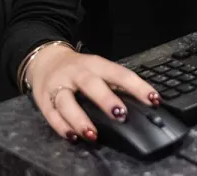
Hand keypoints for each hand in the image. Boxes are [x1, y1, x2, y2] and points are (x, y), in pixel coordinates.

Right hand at [25, 44, 160, 142]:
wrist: (46, 59)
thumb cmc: (80, 68)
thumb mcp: (99, 68)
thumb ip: (116, 84)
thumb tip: (143, 101)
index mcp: (96, 64)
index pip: (120, 74)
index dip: (137, 86)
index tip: (153, 99)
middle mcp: (77, 73)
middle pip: (91, 84)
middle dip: (106, 100)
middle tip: (121, 115)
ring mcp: (59, 86)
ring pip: (67, 102)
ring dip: (80, 119)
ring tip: (93, 134)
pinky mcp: (44, 100)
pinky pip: (51, 115)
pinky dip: (61, 127)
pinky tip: (73, 136)